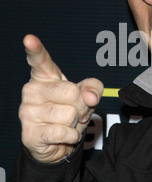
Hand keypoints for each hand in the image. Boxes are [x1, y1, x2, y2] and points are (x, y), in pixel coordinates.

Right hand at [19, 35, 103, 162]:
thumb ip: (93, 87)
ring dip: (76, 123)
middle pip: (71, 92)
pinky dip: (71, 136)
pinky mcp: (30, 133)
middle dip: (82, 106)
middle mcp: (31, 91)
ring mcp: (27, 112)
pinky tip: (63, 135)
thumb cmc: (69, 111)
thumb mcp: (86, 95)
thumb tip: (90, 96)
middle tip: (76, 112)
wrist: (57, 142)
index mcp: (44, 76)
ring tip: (66, 124)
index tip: (29, 39)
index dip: (35, 49)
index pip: (40, 60)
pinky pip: (63, 131)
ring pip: (69, 114)